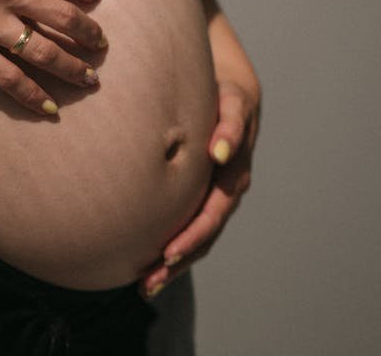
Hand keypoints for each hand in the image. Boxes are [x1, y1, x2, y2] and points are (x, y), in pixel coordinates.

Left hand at [141, 76, 259, 296]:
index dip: (193, 233)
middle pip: (205, 232)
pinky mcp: (205, 195)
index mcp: (233, 169)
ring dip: (174, 264)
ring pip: (199, 237)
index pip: (213, 211)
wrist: (233, 93)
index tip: (169, 251)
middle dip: (179, 257)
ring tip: (147, 286)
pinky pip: (191, 227)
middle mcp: (228, 188)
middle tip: (151, 279)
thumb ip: (228, 126)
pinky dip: (174, 249)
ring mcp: (218, 194)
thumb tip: (217, 154)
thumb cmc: (224, 95)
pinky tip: (150, 267)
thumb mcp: (230, 103)